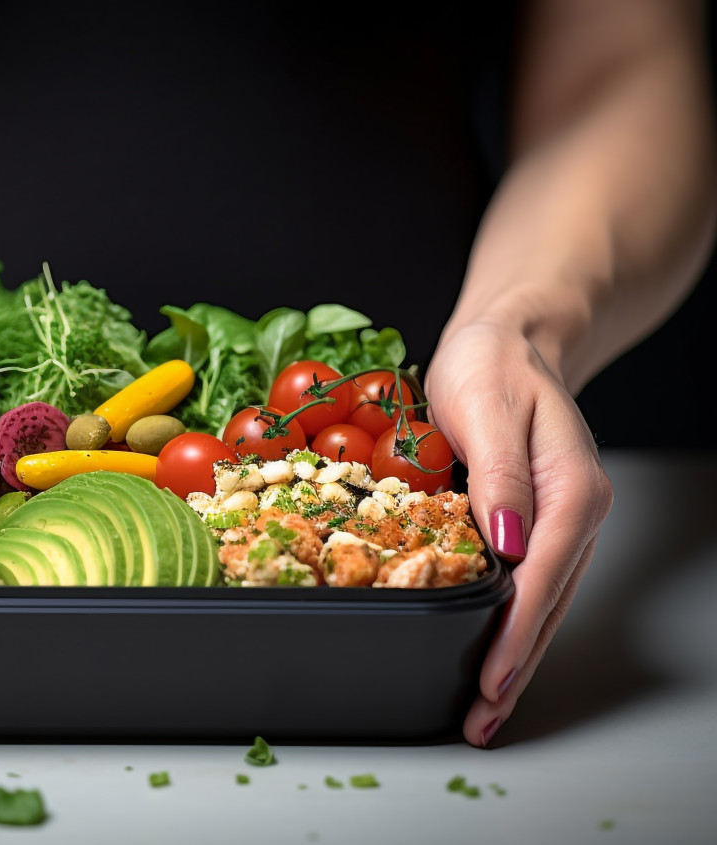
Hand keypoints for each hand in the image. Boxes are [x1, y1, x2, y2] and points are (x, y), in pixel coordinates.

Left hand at [423, 319, 613, 746]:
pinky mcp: (541, 521)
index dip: (514, 633)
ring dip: (517, 656)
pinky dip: (513, 624)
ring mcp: (562, 520)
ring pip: (543, 604)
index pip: (541, 577)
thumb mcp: (485, 407)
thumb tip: (507, 543)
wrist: (509, 340)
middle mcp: (575, 511)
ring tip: (487, 706)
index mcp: (570, 488)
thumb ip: (499, 476)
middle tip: (483, 719)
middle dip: (516, 666)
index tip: (491, 680)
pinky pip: (531, 585)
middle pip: (548, 605)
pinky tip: (495, 651)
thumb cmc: (491, 364)